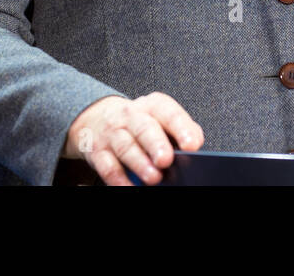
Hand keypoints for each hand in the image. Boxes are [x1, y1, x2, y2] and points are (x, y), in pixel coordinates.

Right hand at [62, 92, 203, 185]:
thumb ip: (180, 129)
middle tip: (166, 160)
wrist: (100, 118)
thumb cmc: (140, 122)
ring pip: (126, 147)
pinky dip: (119, 179)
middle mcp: (131, 116)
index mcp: (153, 106)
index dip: (181, 128)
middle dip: (156, 144)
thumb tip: (194, 147)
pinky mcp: (99, 152)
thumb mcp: (161, 117)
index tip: (192, 145)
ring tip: (153, 178)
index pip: (169, 113)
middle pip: (144, 128)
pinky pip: (108, 166)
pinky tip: (130, 187)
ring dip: (140, 164)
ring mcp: (113, 133)